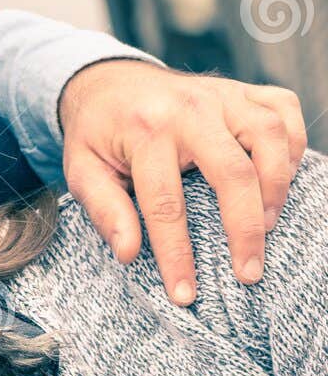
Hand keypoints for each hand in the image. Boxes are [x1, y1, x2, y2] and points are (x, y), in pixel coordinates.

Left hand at [58, 59, 305, 304]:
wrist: (106, 82)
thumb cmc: (96, 133)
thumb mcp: (81, 170)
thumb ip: (104, 209)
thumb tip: (128, 253)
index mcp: (144, 132)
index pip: (166, 203)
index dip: (177, 254)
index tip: (184, 293)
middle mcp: (188, 109)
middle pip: (233, 173)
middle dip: (245, 230)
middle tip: (248, 272)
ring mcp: (220, 94)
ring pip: (270, 138)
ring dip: (276, 187)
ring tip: (266, 227)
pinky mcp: (241, 89)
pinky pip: (284, 109)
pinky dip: (294, 144)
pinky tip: (282, 177)